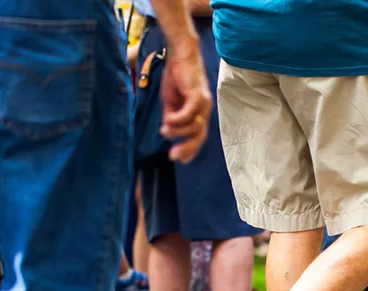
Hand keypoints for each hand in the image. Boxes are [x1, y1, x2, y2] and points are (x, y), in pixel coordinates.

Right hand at [159, 40, 211, 162]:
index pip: (198, 136)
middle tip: (173, 156)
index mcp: (198, 113)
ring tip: (164, 130)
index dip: (190, 149)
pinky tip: (167, 119)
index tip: (178, 159)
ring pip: (193, 127)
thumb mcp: (170, 101)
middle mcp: (204, 110)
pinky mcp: (198, 95)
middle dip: (187, 148)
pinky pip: (189, 113)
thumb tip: (168, 131)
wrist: (180, 55)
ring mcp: (203, 103)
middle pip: (200, 135)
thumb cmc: (176, 76)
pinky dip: (178, 119)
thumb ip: (170, 116)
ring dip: (177, 132)